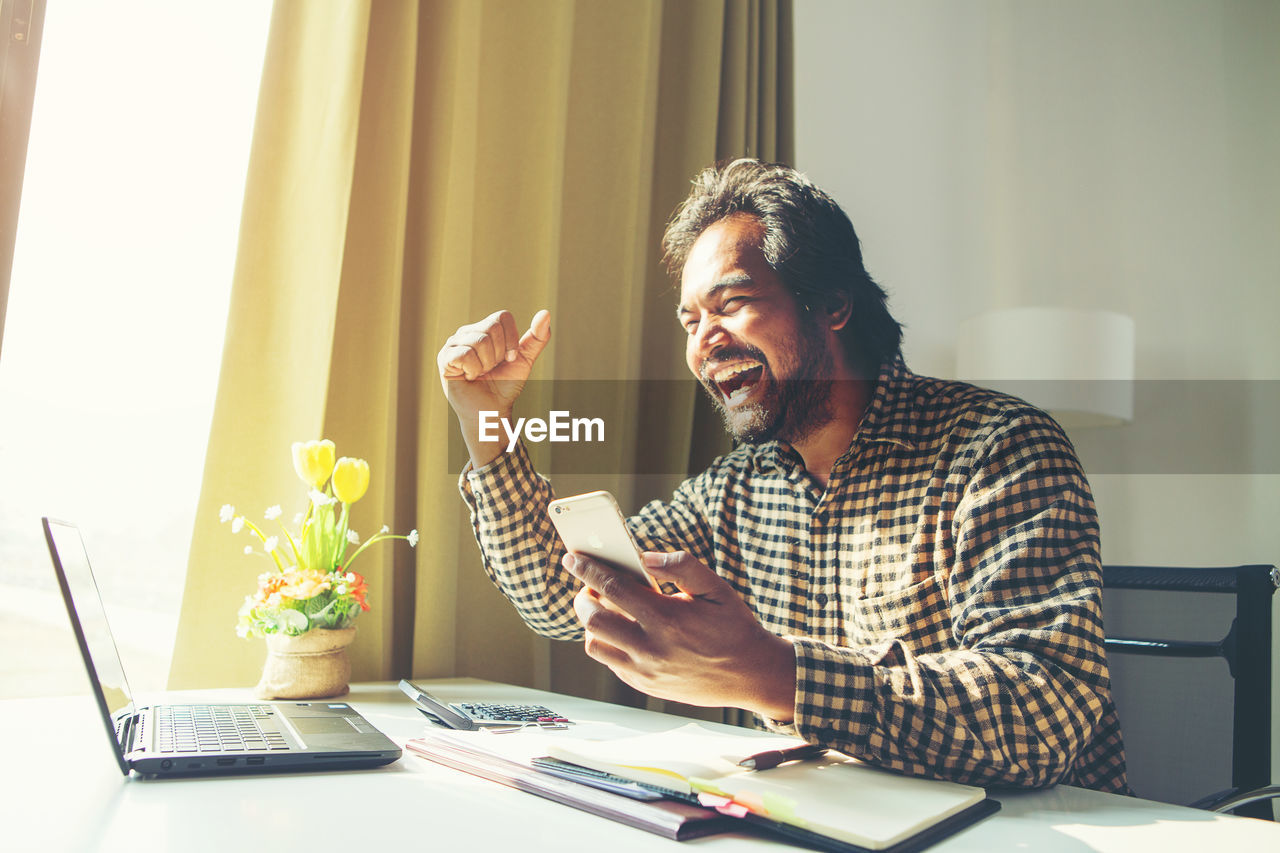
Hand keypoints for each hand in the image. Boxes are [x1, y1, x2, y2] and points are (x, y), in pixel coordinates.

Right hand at [436, 309, 550, 465]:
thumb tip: (545, 313)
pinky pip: (465, 354)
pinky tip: (470, 377)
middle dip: (499, 353)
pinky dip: (474, 370)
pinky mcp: (444, 359)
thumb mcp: (525, 359)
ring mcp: (453, 344)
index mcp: (484, 328)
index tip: (509, 358)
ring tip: (480, 373)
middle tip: (492, 368)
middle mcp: (466, 332)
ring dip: (486, 364)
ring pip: (479, 341)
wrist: (492, 411)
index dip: (511, 339)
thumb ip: (536, 337)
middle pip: (491, 327)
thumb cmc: (505, 385)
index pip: (502, 317)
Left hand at [565, 550, 795, 720]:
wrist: (750, 675)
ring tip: (604, 609)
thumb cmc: (734, 627)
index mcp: (668, 618)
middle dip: (583, 597)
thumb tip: (645, 556)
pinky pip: (611, 663)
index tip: (572, 558)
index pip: (614, 589)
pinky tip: (622, 631)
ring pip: (595, 646)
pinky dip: (608, 643)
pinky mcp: (645, 686)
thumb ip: (682, 566)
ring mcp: (646, 671)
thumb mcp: (716, 588)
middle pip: (593, 620)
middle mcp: (652, 648)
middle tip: (591, 586)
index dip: (588, 570)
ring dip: (592, 624)